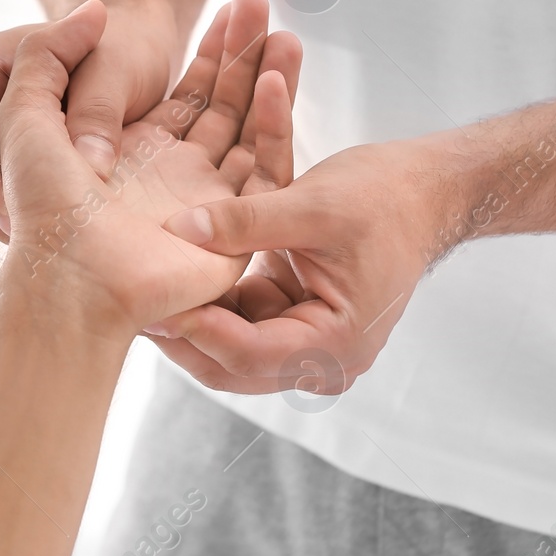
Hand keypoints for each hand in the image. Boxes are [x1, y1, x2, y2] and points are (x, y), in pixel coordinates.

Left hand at [0, 0, 300, 334]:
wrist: (70, 278)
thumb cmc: (41, 205)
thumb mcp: (25, 113)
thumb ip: (47, 54)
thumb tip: (93, 10)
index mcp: (132, 154)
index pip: (187, 93)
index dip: (212, 49)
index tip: (235, 1)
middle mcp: (173, 179)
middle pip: (224, 105)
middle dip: (245, 53)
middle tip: (263, 1)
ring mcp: (206, 205)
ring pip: (247, 130)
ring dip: (267, 79)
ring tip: (284, 28)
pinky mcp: (231, 231)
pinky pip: (263, 172)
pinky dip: (274, 125)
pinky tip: (278, 79)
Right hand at [0, 3, 178, 242]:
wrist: (128, 46)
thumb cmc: (121, 48)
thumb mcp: (117, 71)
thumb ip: (98, 113)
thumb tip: (90, 167)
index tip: (29, 217)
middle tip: (46, 242)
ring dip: (11, 215)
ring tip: (57, 240)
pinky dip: (20, 213)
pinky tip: (58, 228)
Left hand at [142, 138, 453, 393]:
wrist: (425, 191)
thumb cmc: (384, 198)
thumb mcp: (313, 204)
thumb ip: (246, 219)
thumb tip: (180, 231)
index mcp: (335, 344)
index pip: (248, 353)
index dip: (197, 329)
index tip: (153, 302)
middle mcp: (320, 358)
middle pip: (230, 363)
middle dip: (183, 332)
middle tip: (129, 303)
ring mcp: (305, 342)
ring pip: (226, 345)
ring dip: (191, 314)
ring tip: (141, 286)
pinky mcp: (292, 318)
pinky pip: (237, 319)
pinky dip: (211, 296)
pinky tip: (176, 271)